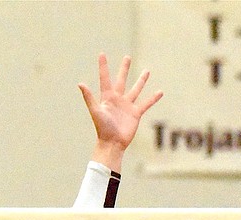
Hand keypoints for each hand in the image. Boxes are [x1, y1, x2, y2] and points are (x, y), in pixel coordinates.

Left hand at [79, 54, 162, 168]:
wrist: (112, 143)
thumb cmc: (102, 128)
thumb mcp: (96, 111)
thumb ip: (89, 97)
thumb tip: (80, 83)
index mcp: (107, 97)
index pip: (105, 78)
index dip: (103, 66)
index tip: (102, 54)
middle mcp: (117, 99)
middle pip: (122, 80)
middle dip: (124, 69)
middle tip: (127, 57)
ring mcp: (127, 106)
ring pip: (136, 89)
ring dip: (141, 80)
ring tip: (147, 71)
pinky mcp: (135, 114)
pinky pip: (146, 103)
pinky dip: (153, 98)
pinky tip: (160, 92)